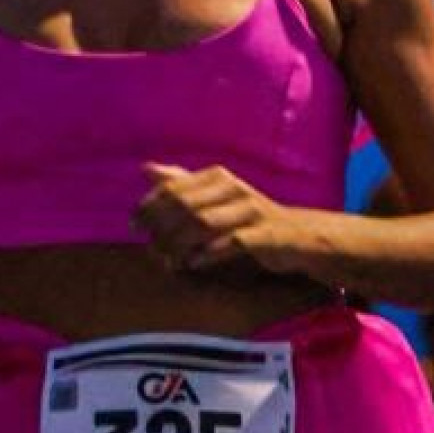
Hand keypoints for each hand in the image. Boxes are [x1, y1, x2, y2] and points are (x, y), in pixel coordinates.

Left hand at [135, 163, 295, 273]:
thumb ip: (182, 183)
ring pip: (203, 224)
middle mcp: (234, 188)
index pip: (173, 188)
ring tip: (168, 261)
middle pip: (184, 206)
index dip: (149, 206)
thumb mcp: (215, 197)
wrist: (299, 236)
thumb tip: (146, 168)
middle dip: (161, 229)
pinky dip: (207, 255)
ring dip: (179, 246)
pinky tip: (193, 264)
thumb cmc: (249, 218)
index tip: (134, 226)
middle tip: (150, 249)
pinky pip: (231, 242)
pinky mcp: (265, 234)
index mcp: (218, 177)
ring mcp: (251, 210)